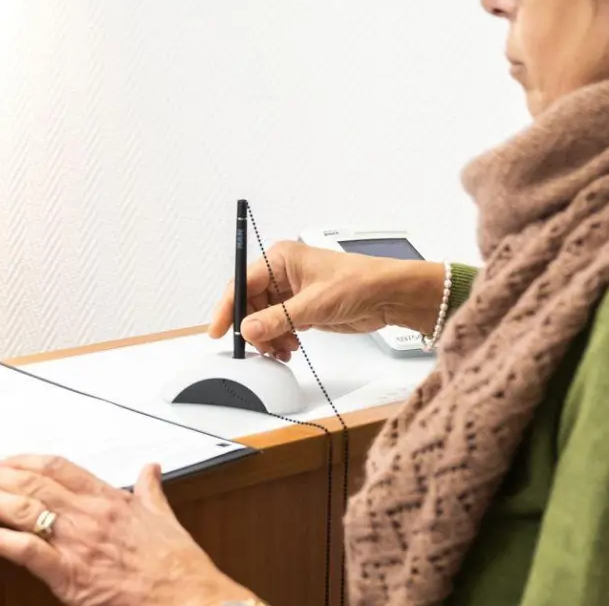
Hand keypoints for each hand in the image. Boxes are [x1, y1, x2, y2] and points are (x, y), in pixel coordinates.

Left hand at [0, 456, 254, 605]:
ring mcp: (80, 545)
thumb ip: (151, 491)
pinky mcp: (72, 577)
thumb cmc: (179, 567)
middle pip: (34, 484)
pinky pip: (30, 553)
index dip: (26, 461)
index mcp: (111, 501)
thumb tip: (150, 469)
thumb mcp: (166, 518)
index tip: (6, 460)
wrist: (191, 600)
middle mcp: (91, 516)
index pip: (60, 468)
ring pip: (26, 511)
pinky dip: (3, 542)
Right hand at [208, 240, 444, 360]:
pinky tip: (291, 347)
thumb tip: (247, 330)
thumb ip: (276, 319)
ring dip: (268, 337)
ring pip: (263, 318)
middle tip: (259, 348)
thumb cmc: (359, 283)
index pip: (241, 283)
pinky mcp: (302, 308)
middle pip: (250, 303)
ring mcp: (291, 292)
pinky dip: (280, 339)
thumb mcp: (313, 304)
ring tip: (281, 349)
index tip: (218, 331)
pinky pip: (278, 325)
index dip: (228, 309)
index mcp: (279, 259)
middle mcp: (281, 273)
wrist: (389, 296)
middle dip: (253, 328)